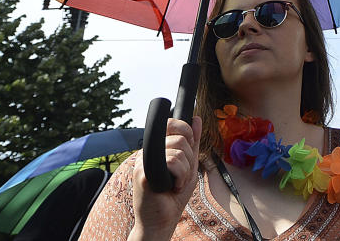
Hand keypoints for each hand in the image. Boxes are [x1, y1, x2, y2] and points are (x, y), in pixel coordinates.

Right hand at [128, 116, 201, 240]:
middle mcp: (148, 150)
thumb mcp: (188, 165)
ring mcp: (144, 161)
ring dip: (185, 172)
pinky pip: (173, 163)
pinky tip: (172, 188)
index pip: (173, 123)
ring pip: (179, 151)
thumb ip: (192, 142)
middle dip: (188, 160)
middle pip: (180, 137)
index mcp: (157, 147)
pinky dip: (180, 177)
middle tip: (180, 175)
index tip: (187, 153)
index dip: (186, 133)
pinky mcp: (144, 173)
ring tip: (175, 184)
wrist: (160, 221)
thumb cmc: (172, 195)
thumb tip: (196, 119)